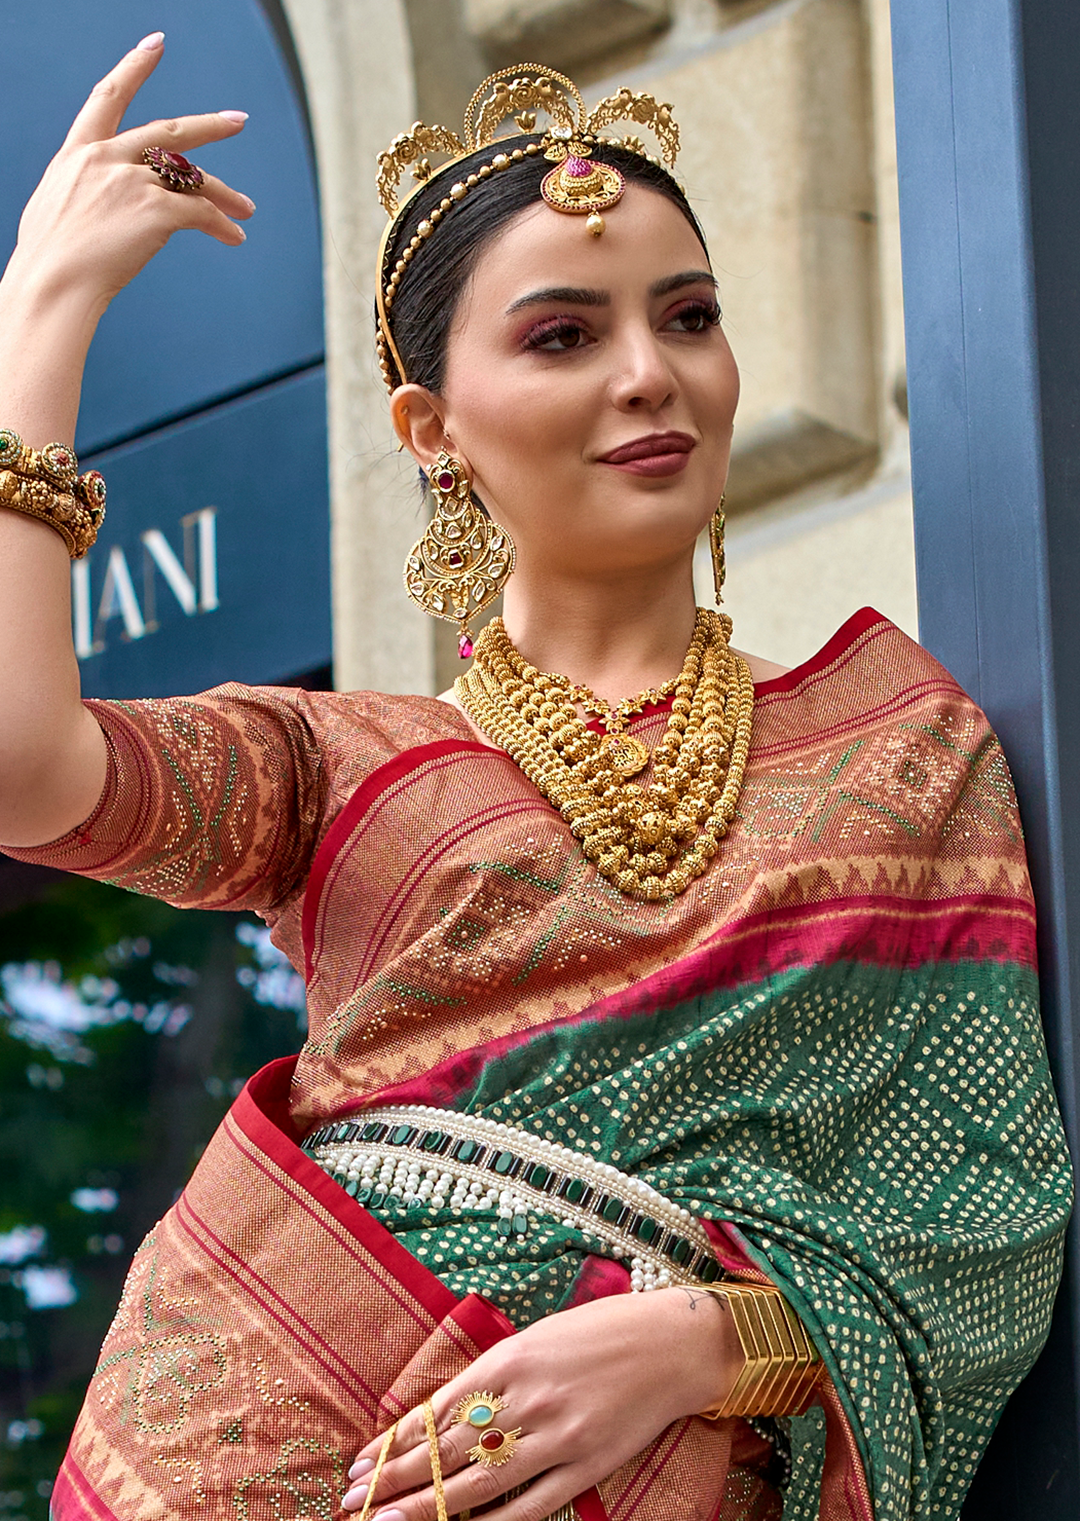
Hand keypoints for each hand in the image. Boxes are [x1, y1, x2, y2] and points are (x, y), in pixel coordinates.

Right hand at [8, 33, 253, 315]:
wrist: (52, 283)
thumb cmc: (49, 261)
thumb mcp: (56, 208)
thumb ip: (84, 192)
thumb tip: (99, 204)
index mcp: (78, 153)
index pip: (108, 97)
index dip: (134, 67)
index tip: (156, 45)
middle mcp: (107, 159)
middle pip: (168, 132)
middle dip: (208, 126)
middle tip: (237, 121)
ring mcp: (132, 182)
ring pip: (192, 177)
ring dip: (224, 193)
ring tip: (247, 208)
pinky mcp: (155, 210)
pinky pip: (201, 212)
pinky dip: (221, 225)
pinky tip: (234, 236)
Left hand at [342, 1286, 737, 1520]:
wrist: (670, 1344)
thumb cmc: (600, 1331)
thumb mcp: (536, 1337)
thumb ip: (493, 1376)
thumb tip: (445, 1414)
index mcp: (509, 1359)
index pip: (435, 1412)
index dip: (393, 1443)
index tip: (359, 1465)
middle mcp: (525, 1400)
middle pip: (445, 1453)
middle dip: (394, 1481)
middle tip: (353, 1503)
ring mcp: (556, 1438)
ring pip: (477, 1486)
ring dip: (426, 1509)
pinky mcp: (585, 1467)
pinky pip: (530, 1507)